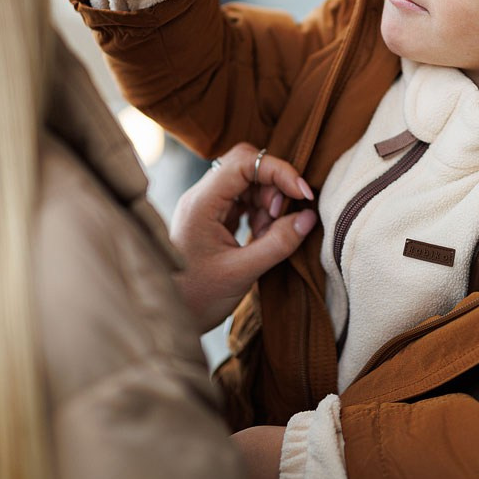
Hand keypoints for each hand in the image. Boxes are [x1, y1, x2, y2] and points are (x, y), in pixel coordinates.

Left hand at [170, 143, 316, 332]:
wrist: (169, 316)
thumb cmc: (197, 298)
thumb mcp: (241, 273)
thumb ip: (277, 243)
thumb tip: (309, 217)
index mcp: (202, 203)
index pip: (244, 162)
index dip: (278, 171)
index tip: (302, 193)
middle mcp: (201, 197)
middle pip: (245, 166)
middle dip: (272, 185)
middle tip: (281, 216)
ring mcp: (206, 207)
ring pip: (246, 182)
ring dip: (267, 201)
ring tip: (270, 232)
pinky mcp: (212, 219)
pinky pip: (242, 201)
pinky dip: (259, 213)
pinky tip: (261, 235)